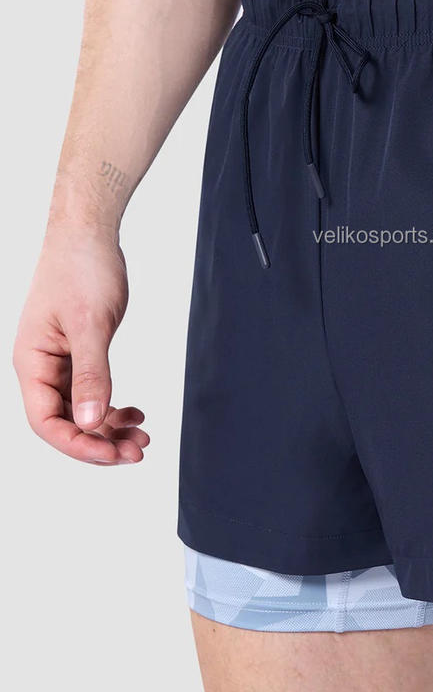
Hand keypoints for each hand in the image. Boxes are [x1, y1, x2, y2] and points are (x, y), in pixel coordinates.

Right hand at [13, 227, 147, 463]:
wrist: (88, 236)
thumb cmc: (81, 270)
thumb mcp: (90, 324)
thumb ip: (91, 373)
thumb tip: (91, 421)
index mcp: (32, 363)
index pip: (46, 422)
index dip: (77, 444)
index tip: (113, 454)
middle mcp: (42, 368)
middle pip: (65, 423)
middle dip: (100, 443)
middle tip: (137, 452)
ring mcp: (60, 362)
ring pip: (82, 411)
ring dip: (110, 428)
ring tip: (142, 437)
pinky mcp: (80, 353)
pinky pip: (93, 392)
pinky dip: (113, 406)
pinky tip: (135, 412)